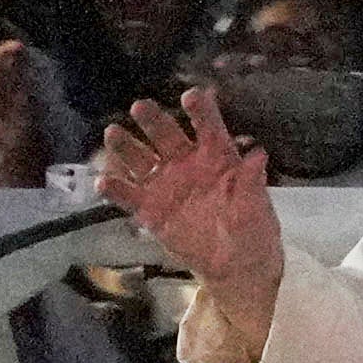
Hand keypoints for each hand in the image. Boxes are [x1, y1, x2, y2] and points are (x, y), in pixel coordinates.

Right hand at [91, 89, 282, 311]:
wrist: (236, 265)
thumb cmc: (252, 229)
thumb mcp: (256, 208)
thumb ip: (252, 183)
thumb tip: (259, 155)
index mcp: (217, 155)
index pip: (207, 126)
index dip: (200, 110)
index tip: (191, 97)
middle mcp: (187, 162)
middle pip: (166, 134)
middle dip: (153, 120)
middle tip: (139, 107)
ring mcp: (166, 184)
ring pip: (141, 159)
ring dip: (126, 145)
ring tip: (113, 132)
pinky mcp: (150, 210)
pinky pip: (129, 195)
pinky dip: (115, 188)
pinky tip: (104, 182)